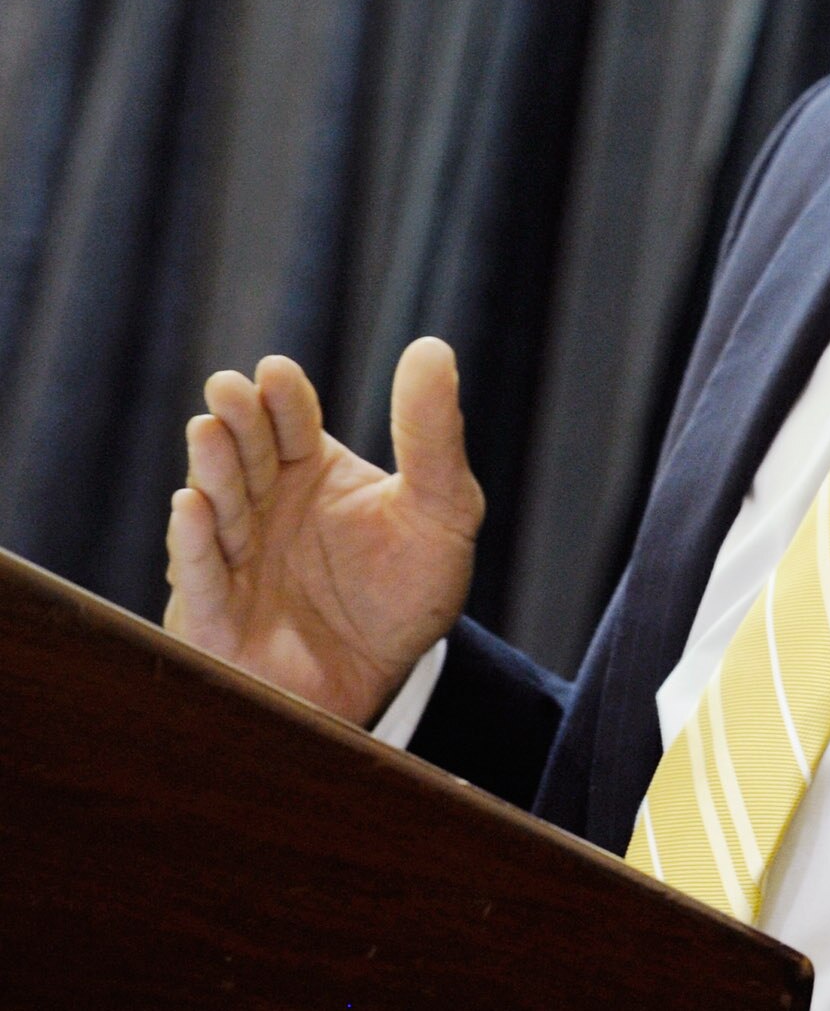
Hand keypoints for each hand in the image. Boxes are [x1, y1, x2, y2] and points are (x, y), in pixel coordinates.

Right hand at [164, 338, 483, 728]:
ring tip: (208, 431)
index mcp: (312, 473)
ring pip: (220, 507)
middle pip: (249, 456)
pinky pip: (202, 576)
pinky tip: (190, 507)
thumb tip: (431, 346)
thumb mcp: (441, 508)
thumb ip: (432, 434)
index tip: (276, 372)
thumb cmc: (408, 591)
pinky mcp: (216, 615)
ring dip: (212, 470)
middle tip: (229, 388)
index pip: (294, 424)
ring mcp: (235, 560)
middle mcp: (265, 508)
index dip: (284, 398)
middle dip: (238, 422)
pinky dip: (194, 543)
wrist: (387, 681)